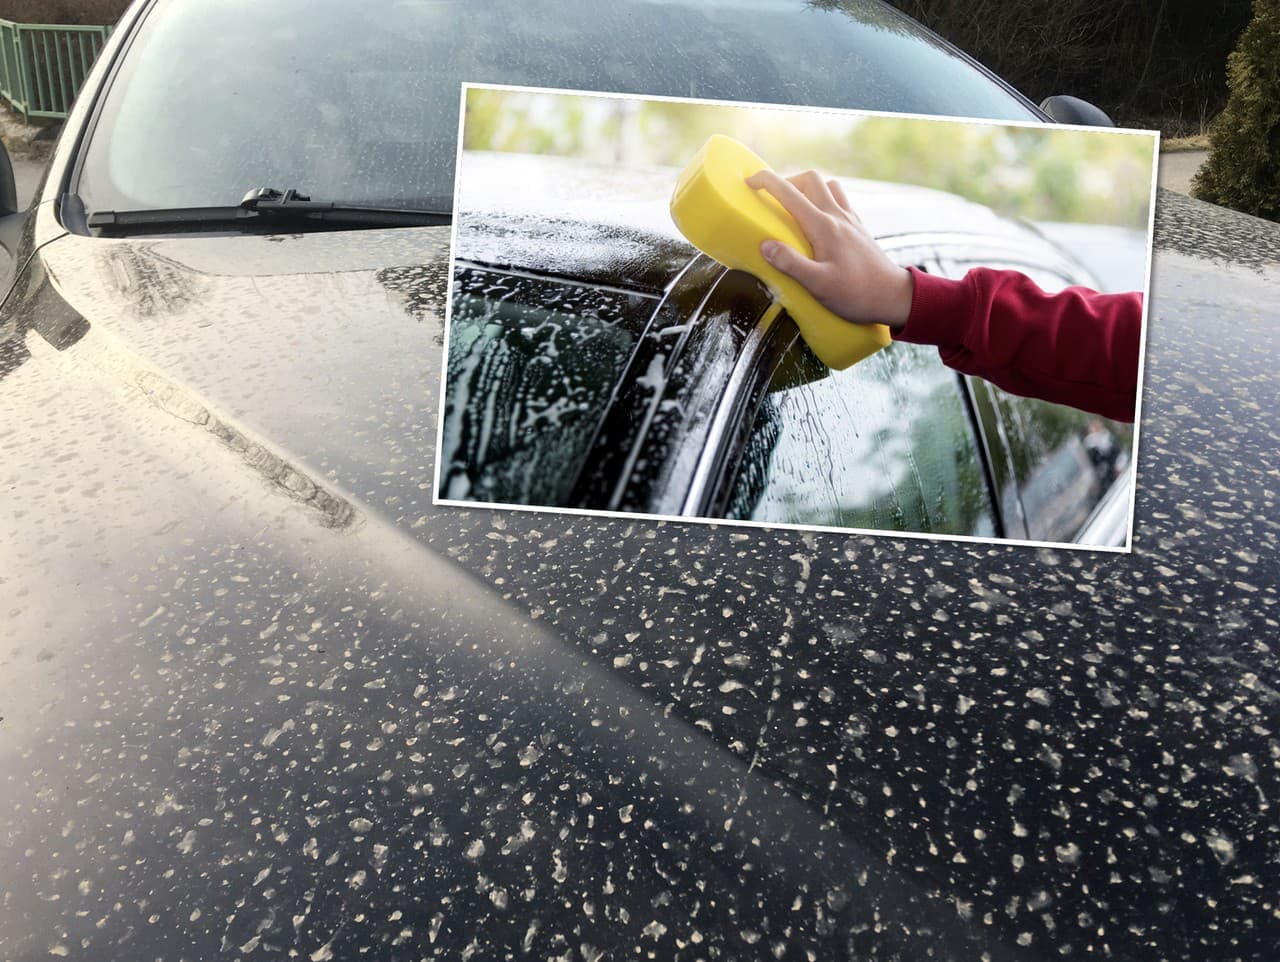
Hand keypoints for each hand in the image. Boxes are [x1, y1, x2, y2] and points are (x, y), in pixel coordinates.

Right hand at [745, 169, 913, 331]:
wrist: (894, 297)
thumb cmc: (857, 294)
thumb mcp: (819, 285)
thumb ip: (790, 263)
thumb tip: (766, 245)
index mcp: (823, 226)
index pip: (789, 193)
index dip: (766, 181)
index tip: (750, 181)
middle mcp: (838, 216)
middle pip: (811, 179)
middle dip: (787, 181)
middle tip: (773, 200)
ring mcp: (851, 220)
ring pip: (828, 186)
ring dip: (808, 189)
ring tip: (795, 208)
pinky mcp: (858, 229)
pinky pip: (840, 201)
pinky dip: (824, 200)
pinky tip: (818, 221)